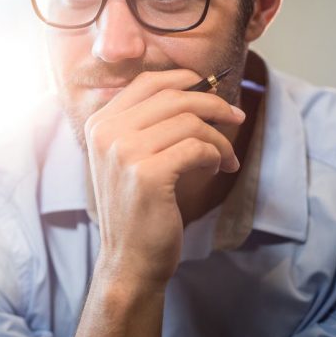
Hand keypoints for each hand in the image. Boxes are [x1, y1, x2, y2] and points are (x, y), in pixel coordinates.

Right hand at [84, 69, 244, 286]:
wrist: (129, 258)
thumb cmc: (137, 208)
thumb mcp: (129, 157)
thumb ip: (145, 124)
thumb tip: (195, 89)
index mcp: (100, 124)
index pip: (146, 82)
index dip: (183, 78)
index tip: (210, 87)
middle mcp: (107, 132)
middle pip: (172, 97)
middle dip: (213, 104)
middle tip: (236, 117)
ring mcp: (124, 152)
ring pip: (189, 122)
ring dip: (218, 138)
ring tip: (225, 157)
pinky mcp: (147, 174)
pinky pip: (197, 148)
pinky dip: (216, 155)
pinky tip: (217, 168)